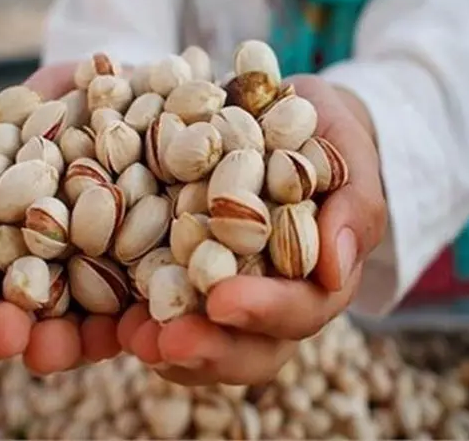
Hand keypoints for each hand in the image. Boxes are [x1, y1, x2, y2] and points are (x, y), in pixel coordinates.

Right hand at [0, 63, 123, 373]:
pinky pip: (148, 304)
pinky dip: (137, 324)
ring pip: (82, 322)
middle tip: (2, 336)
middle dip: (10, 330)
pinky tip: (130, 332)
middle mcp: (60, 264)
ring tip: (55, 348)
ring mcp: (109, 271)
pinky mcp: (157, 270)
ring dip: (65, 344)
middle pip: (29, 314)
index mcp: (14, 239)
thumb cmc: (64, 102)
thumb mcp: (11, 125)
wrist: (141, 86)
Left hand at [118, 74, 387, 384]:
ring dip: (168, 350)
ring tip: (130, 336)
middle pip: (250, 350)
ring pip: (206, 348)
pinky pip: (164, 318)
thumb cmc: (321, 134)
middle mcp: (272, 299)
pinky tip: (113, 319)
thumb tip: (338, 268)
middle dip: (210, 350)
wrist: (280, 118)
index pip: (301, 309)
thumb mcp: (346, 150)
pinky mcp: (183, 280)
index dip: (266, 312)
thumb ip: (355, 202)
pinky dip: (139, 323)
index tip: (222, 301)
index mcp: (317, 277)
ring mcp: (226, 294)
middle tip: (167, 341)